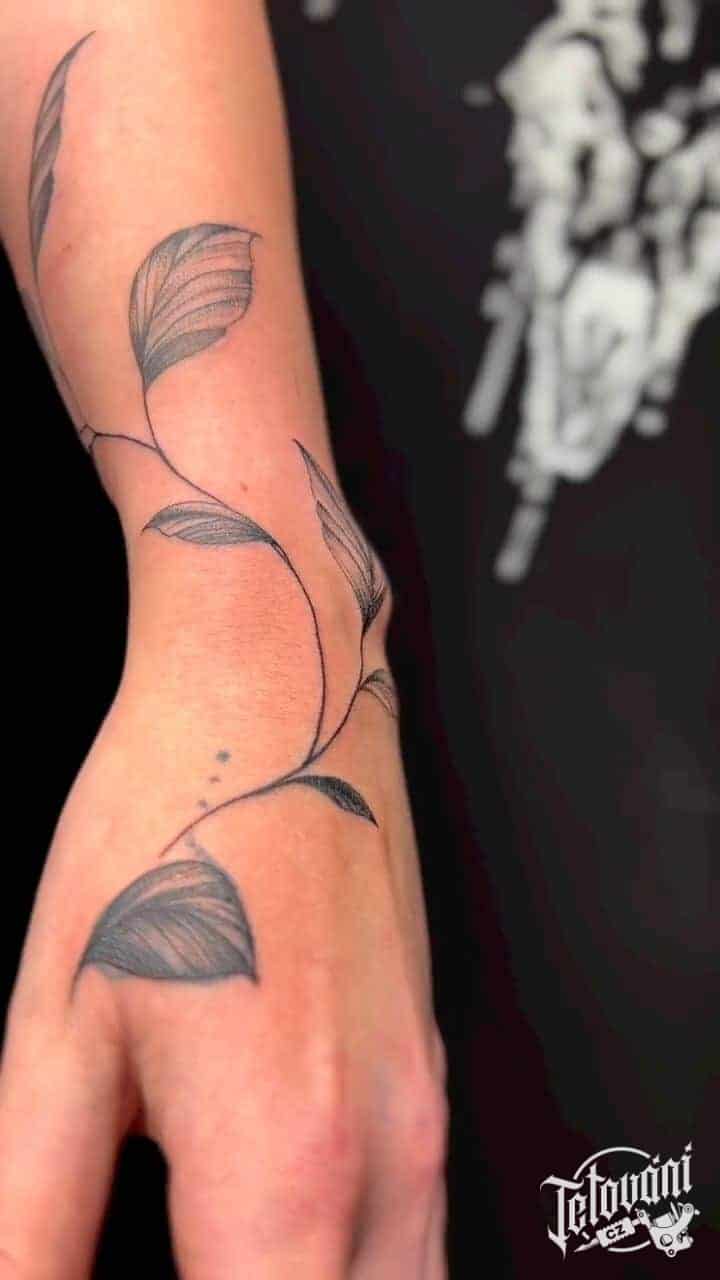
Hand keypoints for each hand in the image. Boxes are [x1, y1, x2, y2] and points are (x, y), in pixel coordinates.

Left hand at [0, 622, 447, 1279]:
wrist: (284, 696)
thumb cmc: (171, 835)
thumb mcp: (55, 1041)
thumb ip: (27, 1228)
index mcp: (284, 1176)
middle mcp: (386, 1167)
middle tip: (163, 1262)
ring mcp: (423, 1121)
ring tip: (202, 1251)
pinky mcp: (425, 1079)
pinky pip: (415, 1244)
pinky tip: (256, 1240)